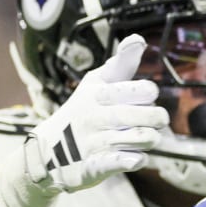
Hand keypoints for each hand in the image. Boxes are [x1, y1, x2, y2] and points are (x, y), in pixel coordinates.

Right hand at [0, 34, 167, 206]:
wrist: (48, 150)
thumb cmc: (82, 110)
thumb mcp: (96, 83)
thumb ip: (121, 63)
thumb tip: (139, 39)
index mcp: (99, 93)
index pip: (145, 89)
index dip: (149, 93)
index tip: (143, 96)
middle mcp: (96, 116)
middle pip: (150, 116)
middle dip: (157, 119)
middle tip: (153, 121)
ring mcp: (95, 142)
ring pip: (144, 139)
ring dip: (150, 140)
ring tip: (143, 137)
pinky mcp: (96, 166)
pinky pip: (128, 162)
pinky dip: (137, 160)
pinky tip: (134, 156)